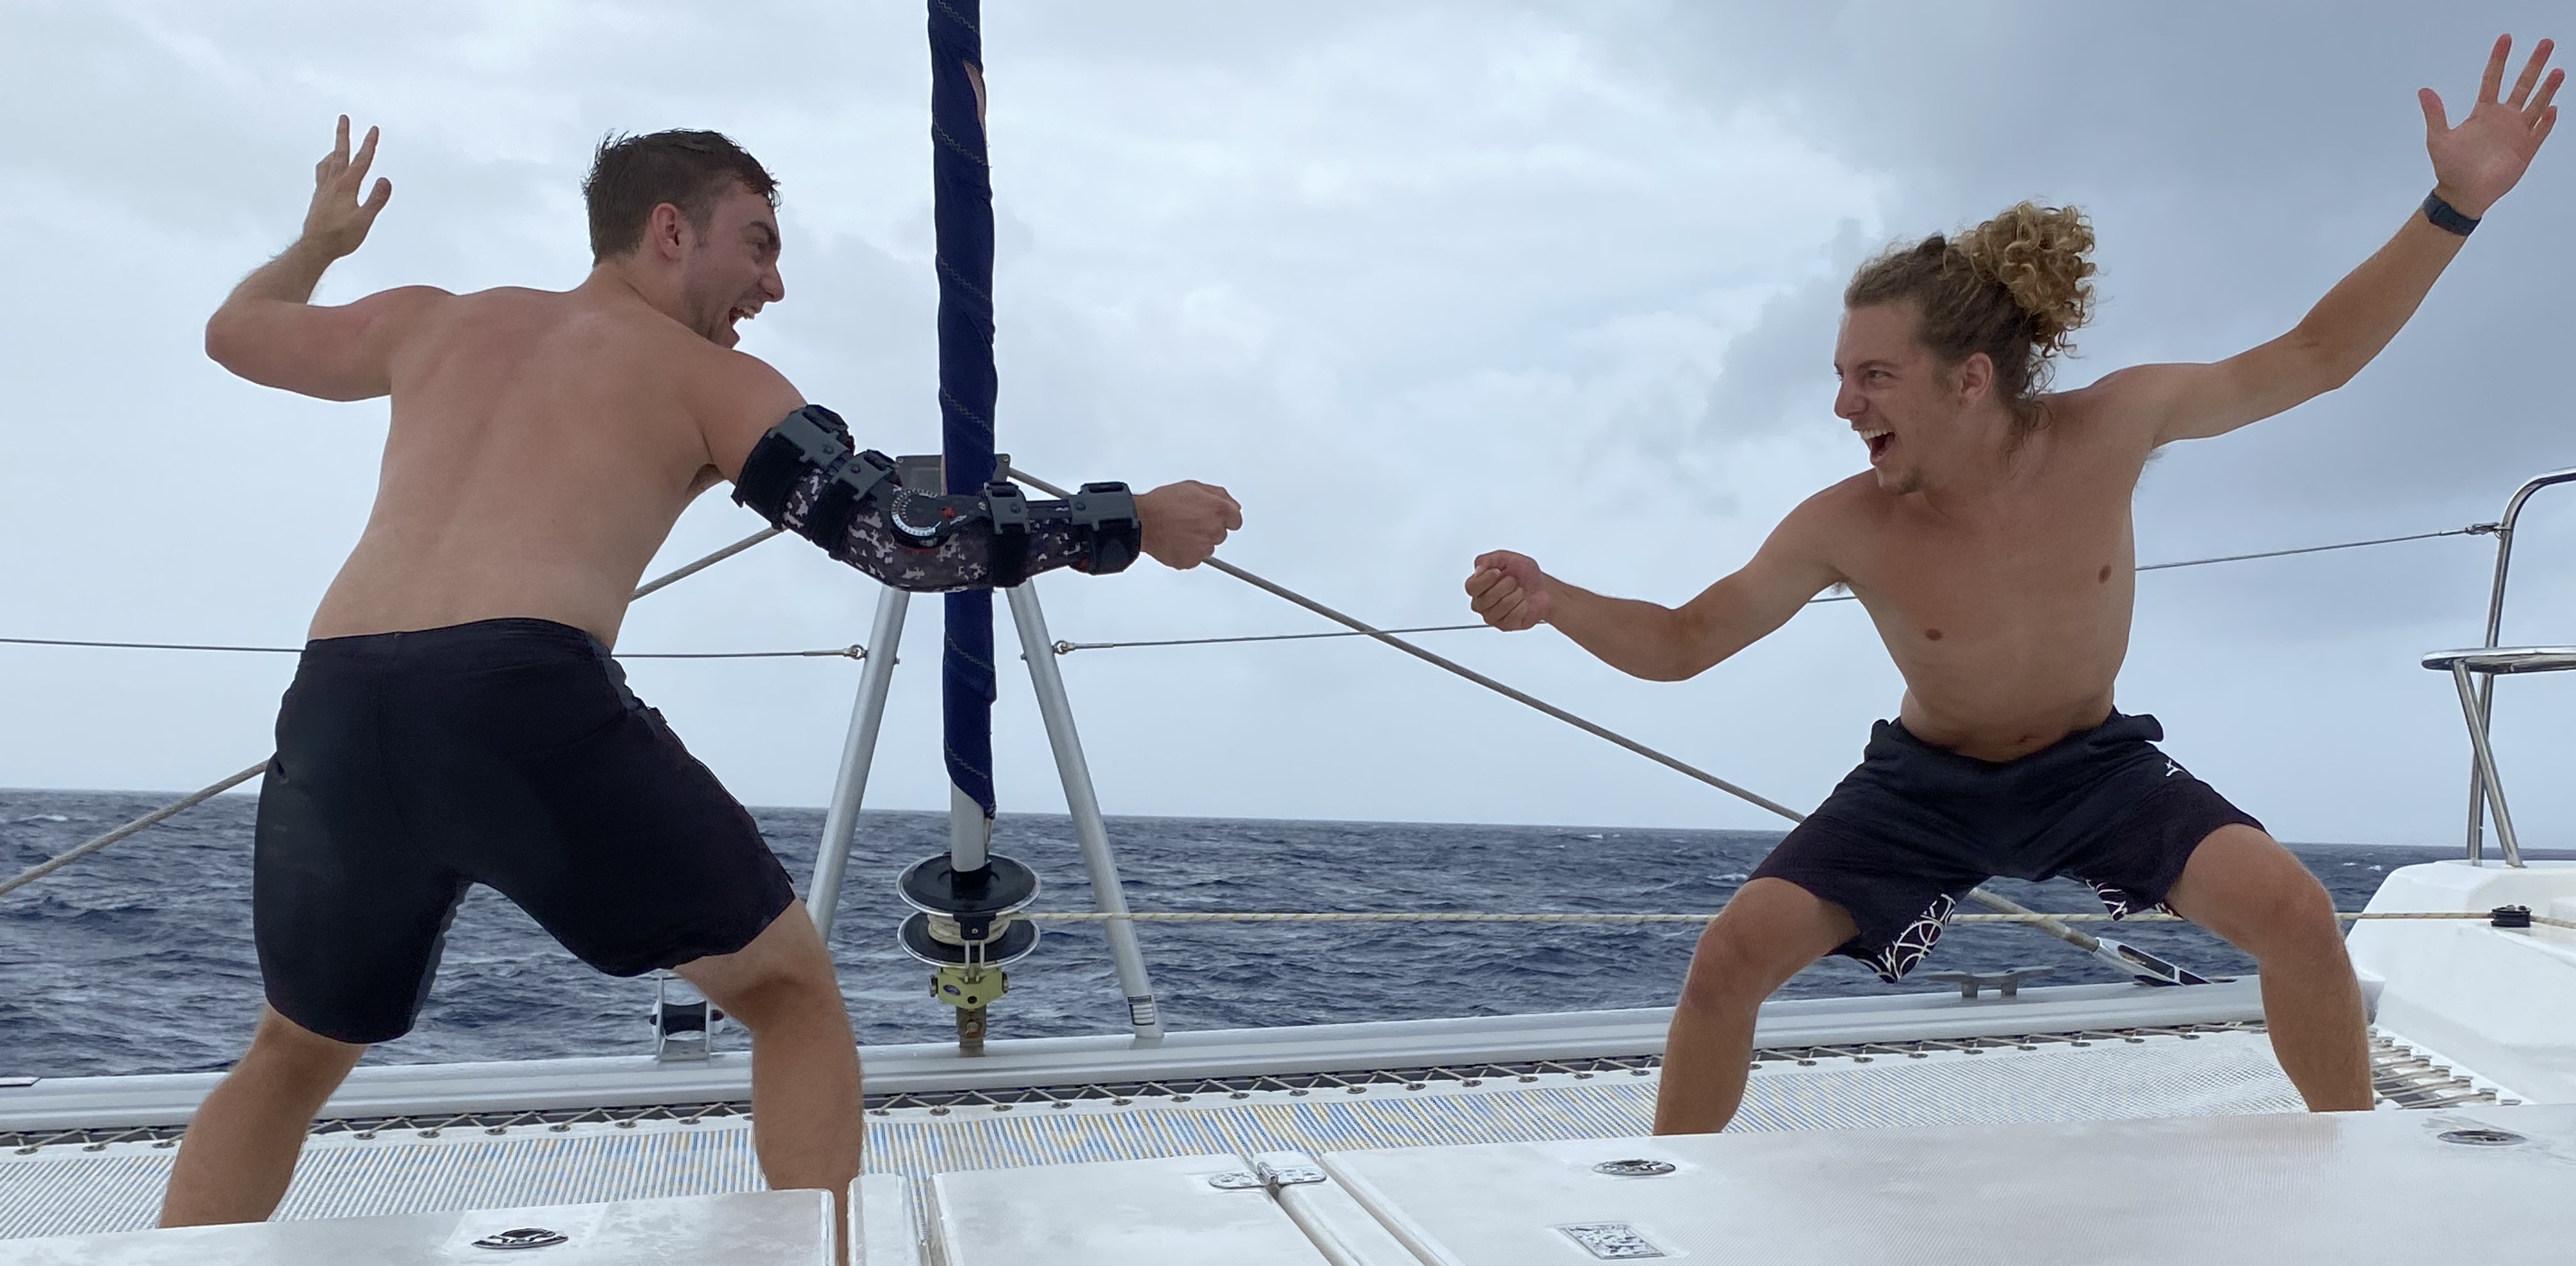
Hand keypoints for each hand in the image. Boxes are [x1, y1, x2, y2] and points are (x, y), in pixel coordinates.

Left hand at [302, 116, 392, 259]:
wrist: (314, 247)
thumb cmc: (341, 237)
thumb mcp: (364, 220)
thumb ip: (376, 199)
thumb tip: (385, 179)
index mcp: (346, 187)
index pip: (361, 161)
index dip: (368, 144)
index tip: (374, 129)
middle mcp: (332, 184)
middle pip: (339, 154)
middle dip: (343, 135)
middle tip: (343, 118)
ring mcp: (323, 190)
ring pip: (328, 163)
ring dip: (334, 150)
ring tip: (337, 145)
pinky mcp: (319, 198)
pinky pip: (322, 174)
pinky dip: (326, 165)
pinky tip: (328, 171)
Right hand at [1134, 480, 1241, 568]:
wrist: (1143, 521)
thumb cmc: (1163, 503)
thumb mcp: (1193, 487)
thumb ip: (1219, 496)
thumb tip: (1233, 505)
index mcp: (1218, 509)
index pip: (1236, 520)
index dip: (1225, 519)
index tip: (1217, 519)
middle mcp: (1214, 529)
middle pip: (1220, 534)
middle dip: (1209, 529)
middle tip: (1190, 522)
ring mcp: (1204, 547)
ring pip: (1208, 548)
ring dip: (1198, 542)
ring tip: (1179, 531)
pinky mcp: (1192, 560)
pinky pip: (1195, 559)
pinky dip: (1187, 553)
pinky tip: (1175, 541)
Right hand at [1465, 550, 1550, 630]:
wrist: (1542, 588)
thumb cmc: (1524, 574)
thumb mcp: (1506, 558)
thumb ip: (1488, 560)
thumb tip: (1478, 569)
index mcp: (1478, 586)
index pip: (1471, 587)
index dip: (1485, 580)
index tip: (1498, 572)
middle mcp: (1481, 602)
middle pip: (1486, 598)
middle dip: (1506, 585)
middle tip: (1513, 581)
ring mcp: (1492, 616)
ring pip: (1501, 607)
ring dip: (1516, 595)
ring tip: (1520, 591)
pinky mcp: (1504, 626)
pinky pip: (1512, 616)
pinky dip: (1522, 606)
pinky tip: (1523, 602)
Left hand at [2421, 35, 2560, 217]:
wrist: (2463, 194)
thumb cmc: (2449, 167)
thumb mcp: (2439, 139)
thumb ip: (2435, 114)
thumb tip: (2423, 90)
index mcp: (2483, 113)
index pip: (2492, 79)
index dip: (2499, 60)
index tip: (2506, 39)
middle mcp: (2503, 118)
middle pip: (2522, 85)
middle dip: (2534, 65)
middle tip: (2546, 43)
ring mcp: (2516, 133)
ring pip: (2536, 104)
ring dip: (2547, 89)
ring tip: (2558, 71)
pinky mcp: (2526, 149)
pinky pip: (2540, 132)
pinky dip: (2546, 121)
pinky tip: (2553, 108)